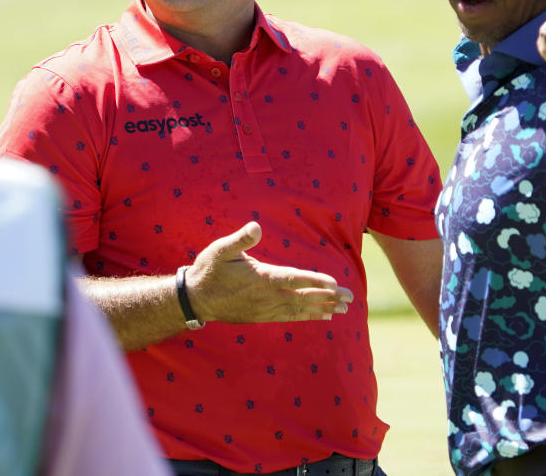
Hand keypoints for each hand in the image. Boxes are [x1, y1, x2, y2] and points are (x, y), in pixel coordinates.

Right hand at [184, 222, 353, 322]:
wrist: (195, 300)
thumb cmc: (208, 270)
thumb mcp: (220, 250)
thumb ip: (240, 239)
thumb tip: (256, 226)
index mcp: (260, 279)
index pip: (293, 279)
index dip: (315, 281)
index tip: (334, 283)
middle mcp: (266, 297)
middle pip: (303, 298)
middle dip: (327, 297)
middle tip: (350, 298)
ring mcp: (265, 309)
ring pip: (300, 310)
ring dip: (322, 309)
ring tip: (343, 310)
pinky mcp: (262, 317)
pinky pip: (290, 318)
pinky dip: (307, 317)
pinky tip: (322, 317)